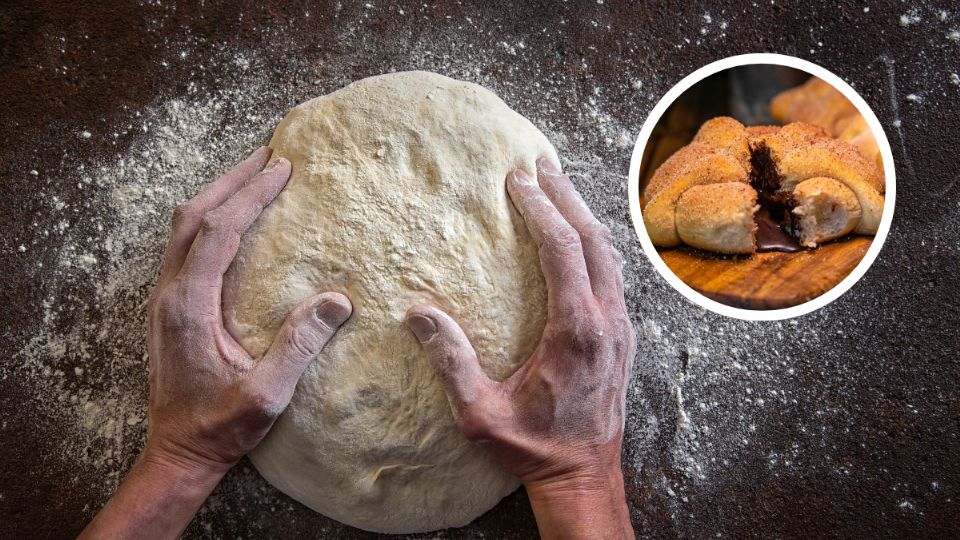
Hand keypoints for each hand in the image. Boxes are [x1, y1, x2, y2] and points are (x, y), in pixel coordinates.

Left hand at [145, 146, 352, 471]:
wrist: (177, 451)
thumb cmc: (220, 426)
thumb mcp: (266, 394)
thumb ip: (299, 346)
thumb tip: (337, 301)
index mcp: (190, 306)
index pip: (219, 232)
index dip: (251, 195)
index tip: (282, 168)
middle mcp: (170, 294)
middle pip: (193, 216)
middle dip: (232, 180)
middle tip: (269, 154)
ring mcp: (164, 299)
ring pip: (183, 228)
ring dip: (218, 195)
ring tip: (253, 175)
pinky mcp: (169, 307)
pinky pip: (184, 246)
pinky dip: (210, 219)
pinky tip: (234, 221)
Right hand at [405, 159, 634, 537]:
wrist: (584, 476)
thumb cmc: (533, 449)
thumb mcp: (480, 414)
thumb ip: (451, 362)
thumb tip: (418, 314)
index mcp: (576, 332)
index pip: (562, 250)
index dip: (540, 209)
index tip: (517, 180)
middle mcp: (607, 322)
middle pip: (593, 239)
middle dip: (566, 196)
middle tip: (541, 165)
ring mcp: (621, 328)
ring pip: (610, 255)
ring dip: (584, 217)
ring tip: (560, 188)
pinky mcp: (623, 337)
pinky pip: (614, 276)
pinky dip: (595, 245)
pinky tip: (579, 237)